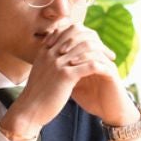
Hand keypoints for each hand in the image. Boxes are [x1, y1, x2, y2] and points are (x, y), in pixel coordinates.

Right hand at [0, 21, 115, 139]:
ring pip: (86, 47)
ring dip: (102, 52)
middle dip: (96, 40)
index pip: (68, 30)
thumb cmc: (37, 94)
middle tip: (107, 50)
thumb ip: (51, 60)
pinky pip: (89, 65)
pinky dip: (100, 65)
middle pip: (79, 34)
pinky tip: (108, 70)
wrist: (29, 110)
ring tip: (111, 59)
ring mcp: (58, 63)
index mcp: (46, 50)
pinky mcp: (65, 76)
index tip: (96, 42)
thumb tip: (63, 53)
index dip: (85, 33)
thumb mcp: (42, 71)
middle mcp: (51, 52)